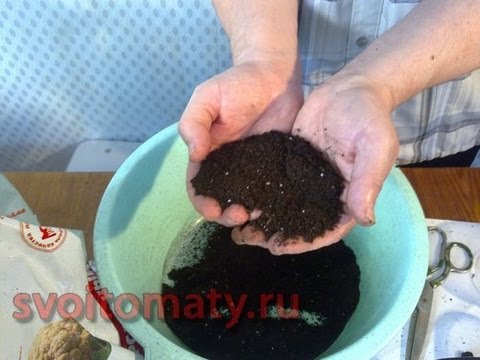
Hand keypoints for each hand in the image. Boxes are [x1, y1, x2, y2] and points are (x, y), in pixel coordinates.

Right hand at [179, 60, 302, 226]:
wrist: (275, 75)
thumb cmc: (237, 83)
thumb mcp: (207, 97)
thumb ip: (194, 122)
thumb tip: (194, 154)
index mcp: (208, 153)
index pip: (198, 185)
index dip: (202, 201)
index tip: (213, 209)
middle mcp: (229, 166)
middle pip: (222, 199)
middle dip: (227, 214)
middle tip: (241, 215)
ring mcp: (254, 168)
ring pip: (247, 199)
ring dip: (249, 212)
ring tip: (258, 213)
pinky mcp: (276, 165)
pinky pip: (272, 188)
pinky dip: (271, 201)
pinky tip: (277, 205)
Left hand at [232, 75, 398, 253]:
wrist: (350, 87)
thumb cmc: (369, 116)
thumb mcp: (375, 145)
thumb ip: (368, 180)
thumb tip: (365, 219)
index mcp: (348, 197)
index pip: (326, 230)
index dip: (303, 242)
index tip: (277, 247)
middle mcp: (324, 194)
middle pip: (300, 224)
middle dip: (274, 234)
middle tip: (247, 237)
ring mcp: (306, 179)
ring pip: (283, 207)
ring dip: (262, 218)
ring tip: (237, 225)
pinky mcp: (291, 163)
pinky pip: (274, 183)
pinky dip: (258, 193)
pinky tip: (239, 197)